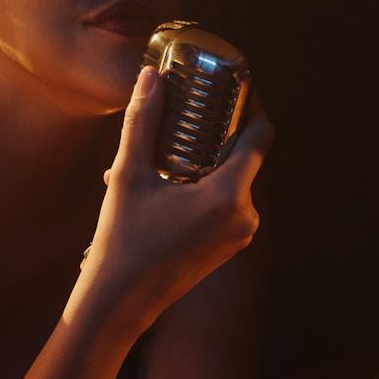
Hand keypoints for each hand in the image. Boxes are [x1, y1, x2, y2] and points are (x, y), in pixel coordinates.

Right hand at [79, 63, 270, 330]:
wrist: (119, 303)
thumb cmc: (123, 241)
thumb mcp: (129, 175)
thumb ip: (143, 121)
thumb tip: (149, 76)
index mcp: (229, 196)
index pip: (259, 134)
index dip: (250, 104)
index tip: (231, 85)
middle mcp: (246, 216)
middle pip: (244, 155)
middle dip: (217, 132)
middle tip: (189, 110)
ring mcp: (240, 235)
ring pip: (232, 180)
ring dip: (205, 161)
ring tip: (164, 154)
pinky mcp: (229, 247)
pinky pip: (225, 204)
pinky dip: (203, 187)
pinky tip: (166, 185)